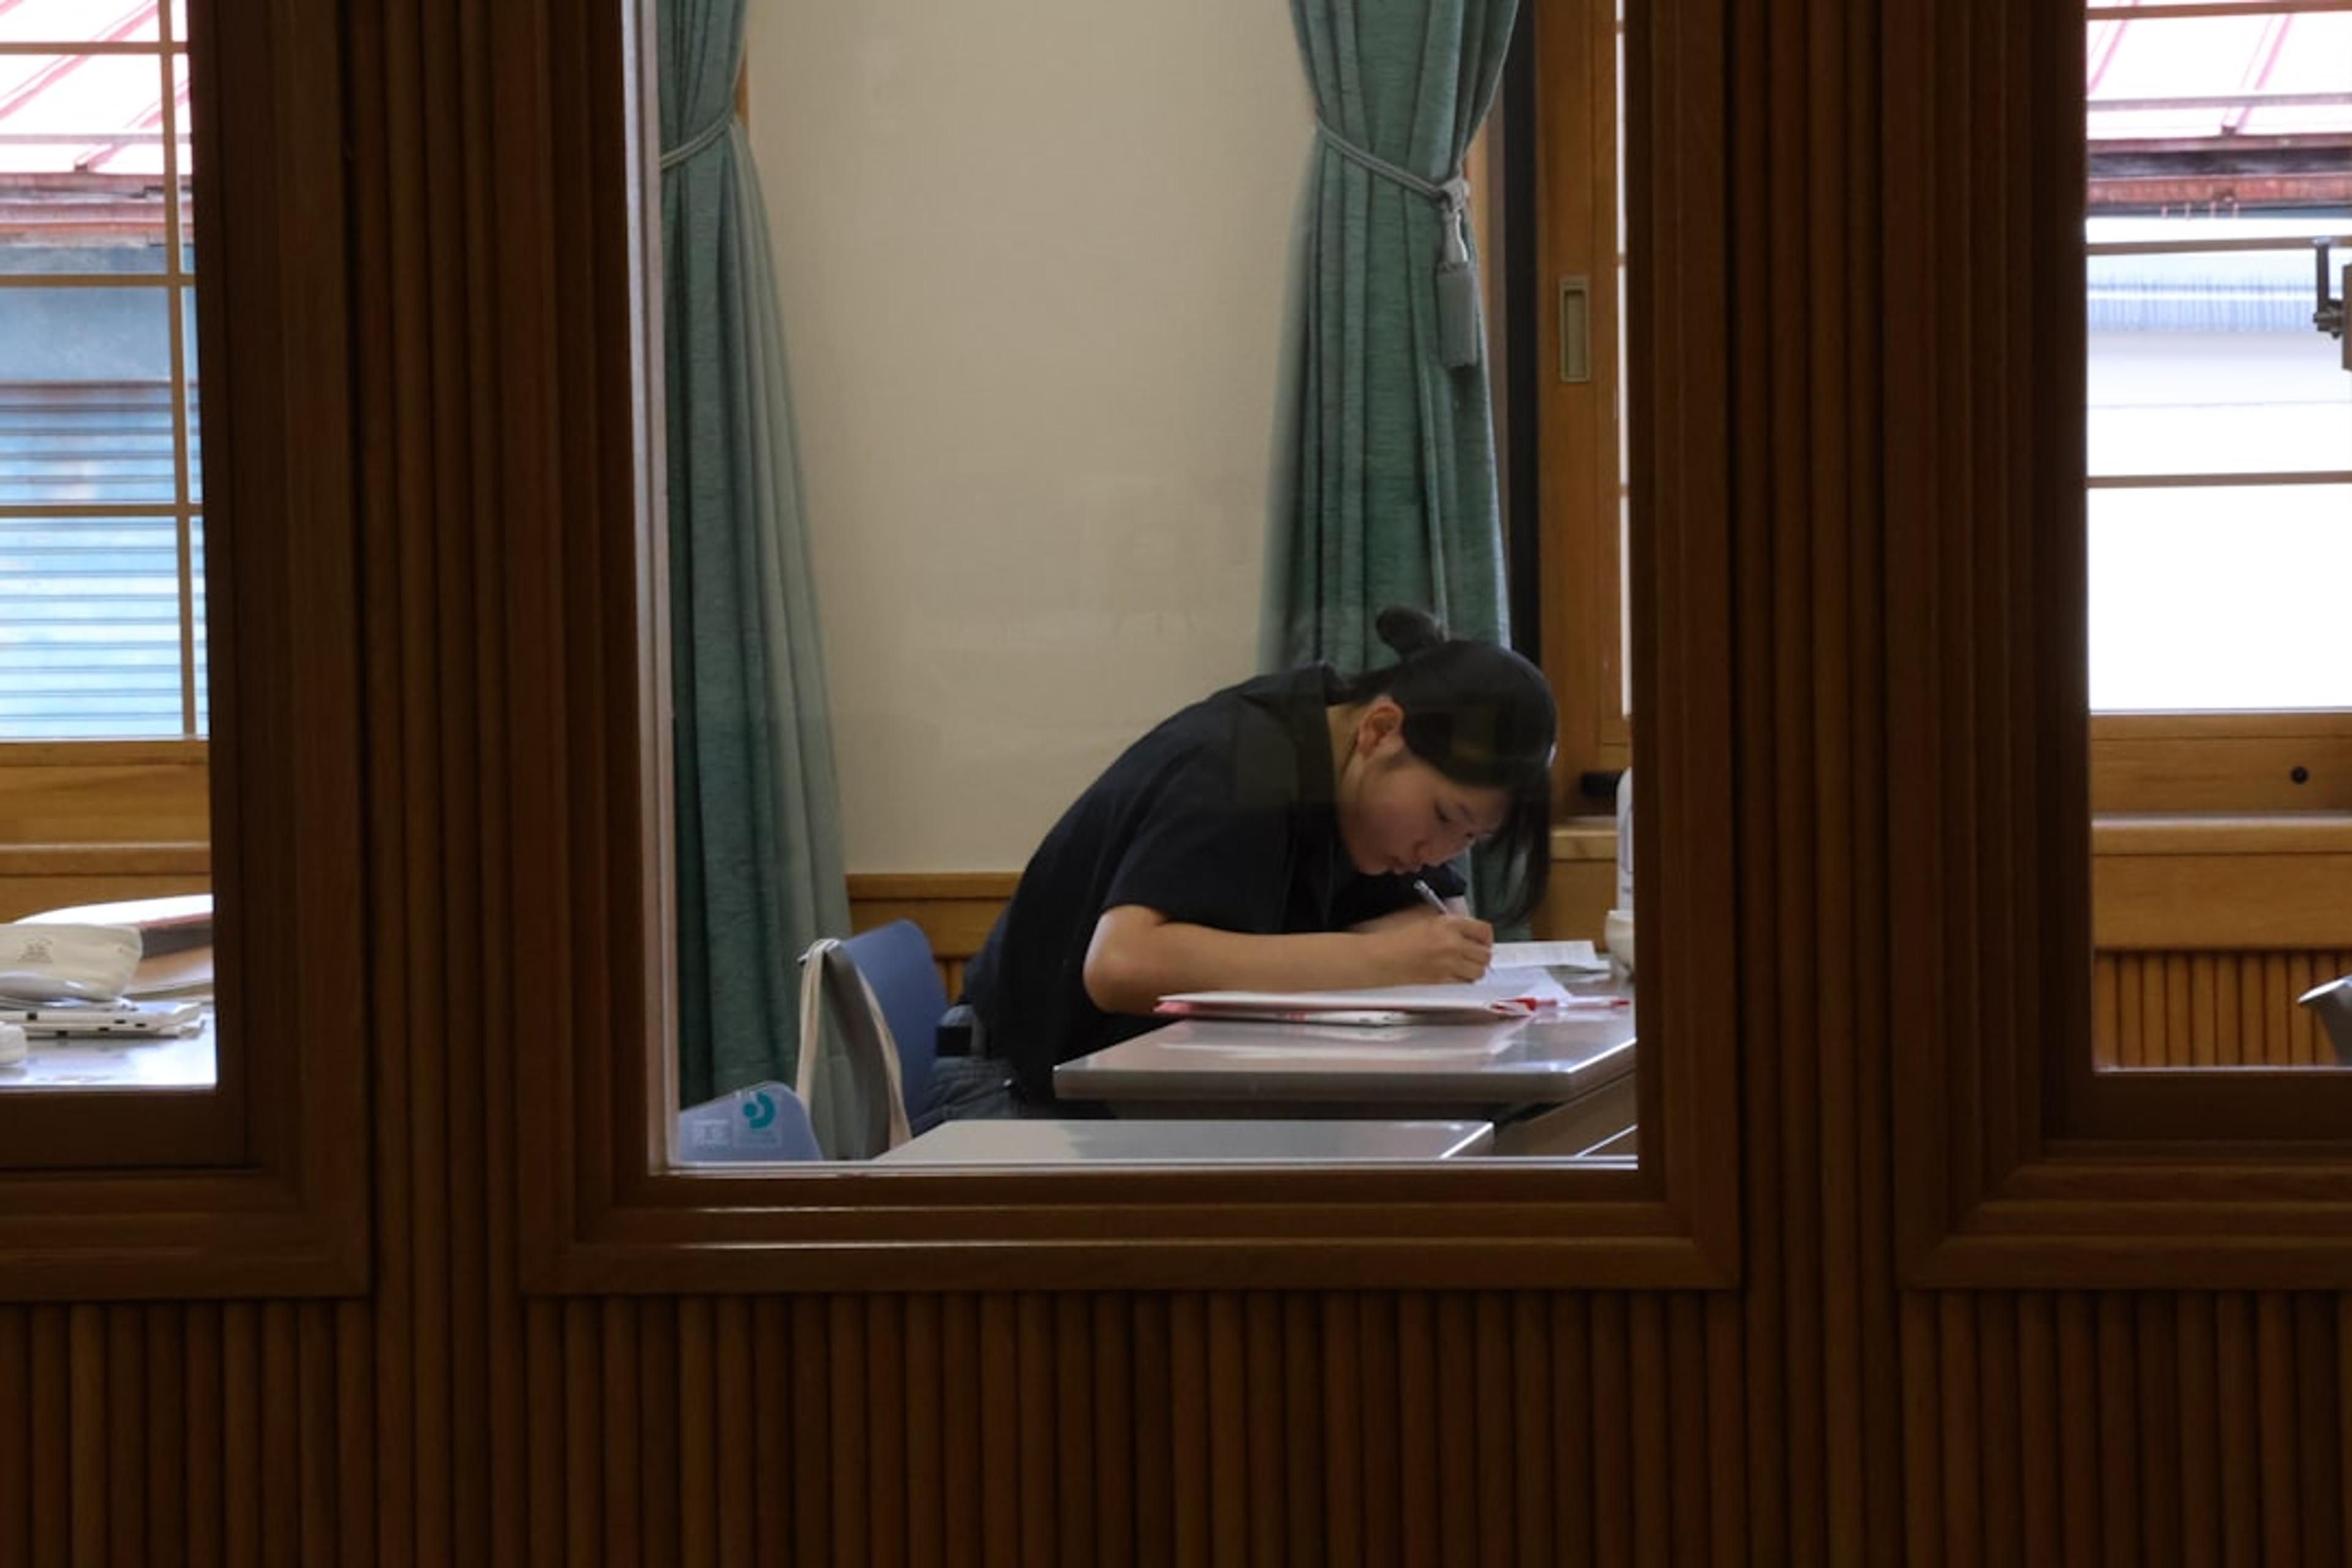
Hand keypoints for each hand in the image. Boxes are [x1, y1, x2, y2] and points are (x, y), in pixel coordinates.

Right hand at [1370, 912, 1492, 983]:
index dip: (1486, 937)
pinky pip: (1464, 984)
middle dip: (1481, 954)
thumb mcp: (1420, 917)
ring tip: (1465, 967)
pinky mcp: (1441, 982)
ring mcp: (1448, 965)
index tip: (1482, 940)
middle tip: (1474, 955)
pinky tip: (1454, 976)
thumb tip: (1461, 927)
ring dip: (1474, 969)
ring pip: (1478, 971)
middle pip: (1485, 953)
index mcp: (1447, 924)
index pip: (1483, 930)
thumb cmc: (1390, 937)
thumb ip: (1445, 921)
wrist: (1377, 958)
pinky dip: (1462, 981)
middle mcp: (1452, 944)